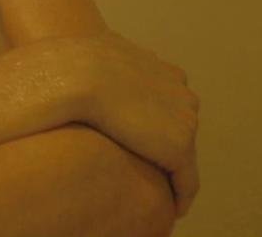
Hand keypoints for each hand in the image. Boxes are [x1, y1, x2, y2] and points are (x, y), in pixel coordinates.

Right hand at [46, 32, 200, 216]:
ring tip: (155, 195)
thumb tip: (98, 50)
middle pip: (180, 131)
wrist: (76, 75)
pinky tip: (173, 211)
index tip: (144, 145)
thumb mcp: (97, 51)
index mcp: (168, 73)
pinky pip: (186, 182)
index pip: (171, 106)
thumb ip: (108, 57)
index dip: (157, 127)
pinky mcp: (179, 149)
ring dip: (170, 174)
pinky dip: (181, 198)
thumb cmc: (75, 66)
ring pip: (182, 158)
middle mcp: (183, 94)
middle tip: (149, 173)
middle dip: (166, 150)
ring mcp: (185, 121)